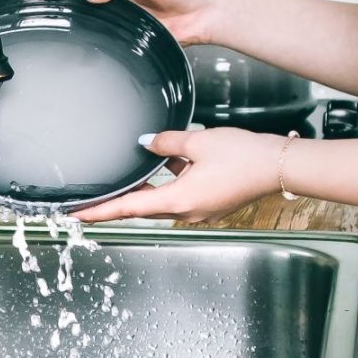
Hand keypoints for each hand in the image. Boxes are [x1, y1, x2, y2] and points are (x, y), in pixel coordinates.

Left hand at [74, 127, 284, 223]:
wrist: (278, 165)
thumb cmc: (243, 156)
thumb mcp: (198, 142)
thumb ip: (167, 143)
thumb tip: (147, 142)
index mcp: (179, 200)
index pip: (129, 208)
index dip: (101, 211)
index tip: (78, 215)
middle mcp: (187, 210)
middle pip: (143, 206)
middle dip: (118, 201)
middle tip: (92, 199)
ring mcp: (200, 209)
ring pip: (163, 198)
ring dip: (146, 187)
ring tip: (127, 174)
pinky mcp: (211, 202)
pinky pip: (181, 192)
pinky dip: (170, 180)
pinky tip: (169, 160)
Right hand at [80, 0, 228, 45]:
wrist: (207, 11)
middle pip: (91, 7)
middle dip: (82, 11)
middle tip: (73, 16)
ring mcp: (128, 20)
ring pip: (100, 26)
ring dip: (95, 28)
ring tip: (88, 28)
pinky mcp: (135, 38)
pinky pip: (116, 42)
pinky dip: (109, 42)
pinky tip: (106, 41)